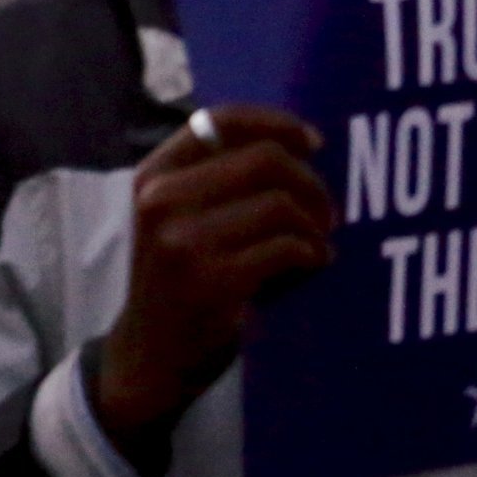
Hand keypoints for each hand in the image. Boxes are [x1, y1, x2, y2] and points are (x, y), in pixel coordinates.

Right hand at [91, 106, 331, 455]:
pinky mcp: (211, 281)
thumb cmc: (177, 280)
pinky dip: (312, 253)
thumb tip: (301, 144)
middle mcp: (160, 200)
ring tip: (318, 243)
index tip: (314, 143)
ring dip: (314, 224)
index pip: (220, 121)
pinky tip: (312, 264)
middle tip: (327, 211)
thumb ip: (217, 178)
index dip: (277, 123)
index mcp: (152, 174)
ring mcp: (182, 241)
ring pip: (280, 204)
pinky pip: (286, 247)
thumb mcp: (177, 217)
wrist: (149, 355)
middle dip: (309, 182)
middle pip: (264, 159)